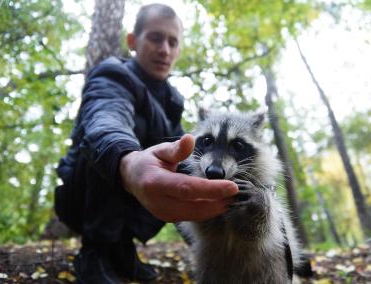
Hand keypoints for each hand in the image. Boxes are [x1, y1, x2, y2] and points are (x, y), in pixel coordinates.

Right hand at [119, 134, 238, 221]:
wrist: (132, 179)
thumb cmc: (149, 161)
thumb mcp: (160, 150)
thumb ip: (177, 148)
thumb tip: (190, 138)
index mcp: (155, 182)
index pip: (188, 188)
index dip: (212, 189)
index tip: (232, 186)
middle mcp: (158, 202)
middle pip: (194, 206)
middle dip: (219, 201)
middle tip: (239, 193)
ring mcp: (163, 213)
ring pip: (195, 215)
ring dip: (216, 208)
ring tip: (234, 198)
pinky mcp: (169, 218)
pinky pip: (192, 216)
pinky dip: (208, 210)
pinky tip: (221, 202)